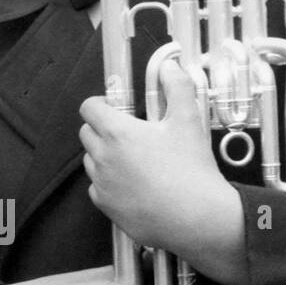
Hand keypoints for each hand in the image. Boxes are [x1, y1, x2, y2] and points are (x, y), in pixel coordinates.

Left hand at [80, 58, 244, 284]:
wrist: (200, 219)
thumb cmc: (193, 169)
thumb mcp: (189, 121)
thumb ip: (177, 88)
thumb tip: (169, 65)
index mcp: (116, 132)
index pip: (88, 107)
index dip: (101, 104)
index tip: (118, 108)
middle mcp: (102, 156)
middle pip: (86, 133)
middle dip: (102, 129)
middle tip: (131, 135)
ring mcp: (101, 183)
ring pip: (91, 161)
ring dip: (105, 156)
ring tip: (136, 162)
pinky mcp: (106, 206)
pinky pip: (98, 188)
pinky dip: (110, 184)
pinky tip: (135, 186)